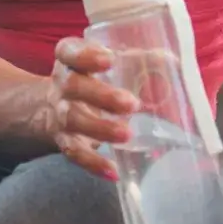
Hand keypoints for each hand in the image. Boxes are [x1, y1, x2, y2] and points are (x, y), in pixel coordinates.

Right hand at [45, 37, 140, 180]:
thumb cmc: (91, 79)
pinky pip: (75, 153)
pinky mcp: (64, 141)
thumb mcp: (105, 64)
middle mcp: (62, 85)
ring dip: (100, 129)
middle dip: (102, 95)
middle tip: (131, 104)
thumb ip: (135, 59)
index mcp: (70, 60)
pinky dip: (93, 163)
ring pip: (74, 120)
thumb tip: (171, 60)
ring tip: (126, 135)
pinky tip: (114, 171)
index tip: (109, 59)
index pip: (69, 51)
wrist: (50, 107)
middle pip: (73, 86)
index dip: (86, 55)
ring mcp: (61, 114)